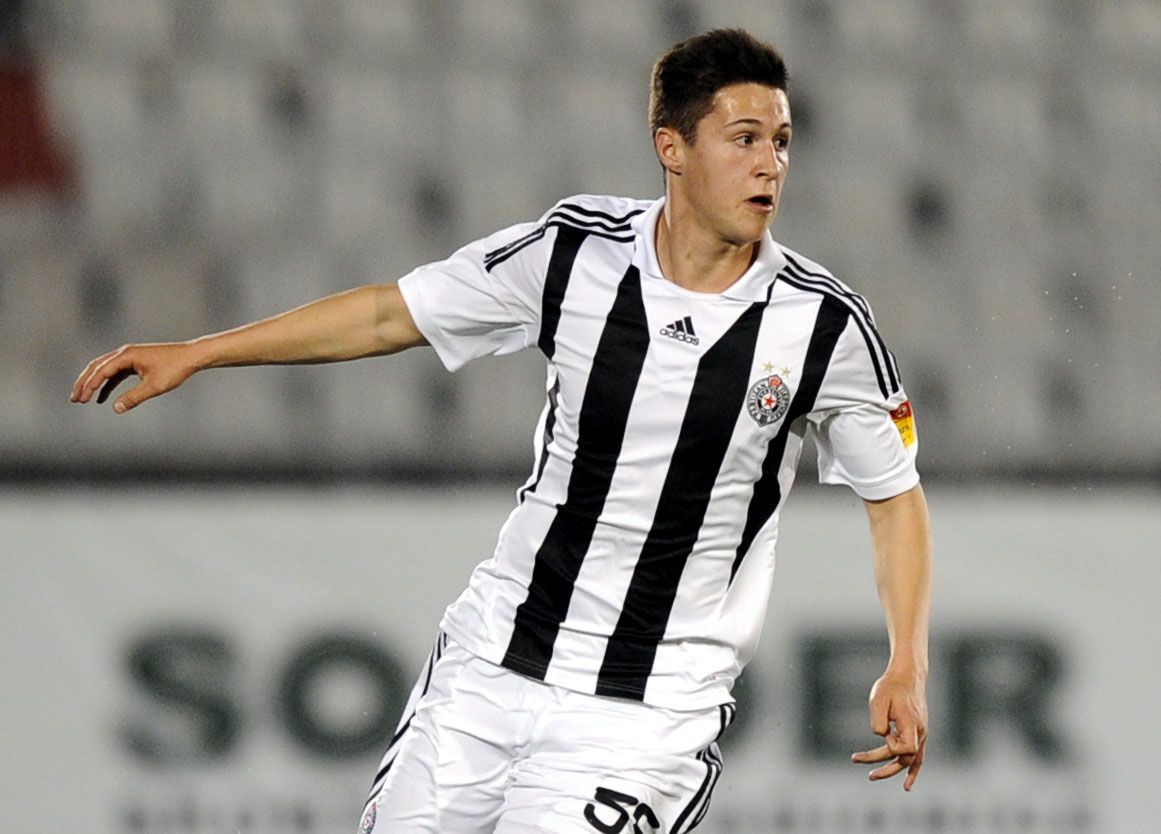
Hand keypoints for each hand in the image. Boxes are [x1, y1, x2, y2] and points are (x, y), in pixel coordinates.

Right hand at [70, 342, 198, 412]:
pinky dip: (107, 384)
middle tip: (74, 399)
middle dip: (84, 383)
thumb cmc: (175, 368)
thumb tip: (116, 408)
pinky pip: (116, 373)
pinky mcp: (135, 362)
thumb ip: (133, 398)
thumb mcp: (154, 386)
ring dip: (93, 384)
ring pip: (104, 370)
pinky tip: (103, 398)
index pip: (101, 370)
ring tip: (83, 399)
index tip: (81, 399)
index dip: (89, 386)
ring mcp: (130, 357)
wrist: (191, 357)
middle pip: (96, 367)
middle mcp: (125, 353)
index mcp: (126, 355)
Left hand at [850, 670, 927, 790]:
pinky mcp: (918, 734)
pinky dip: (912, 772)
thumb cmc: (891, 686)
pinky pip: (918, 758)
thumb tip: (880, 737)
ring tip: (872, 776)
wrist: (907, 676)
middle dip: (883, 766)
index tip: (885, 734)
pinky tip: (907, 786)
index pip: (907, 748)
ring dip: (891, 770)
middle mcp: (920, 732)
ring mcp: (921, 734)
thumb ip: (878, 721)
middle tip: (858, 763)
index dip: (893, 747)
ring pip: (909, 761)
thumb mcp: (878, 698)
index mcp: (912, 724)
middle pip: (904, 758)